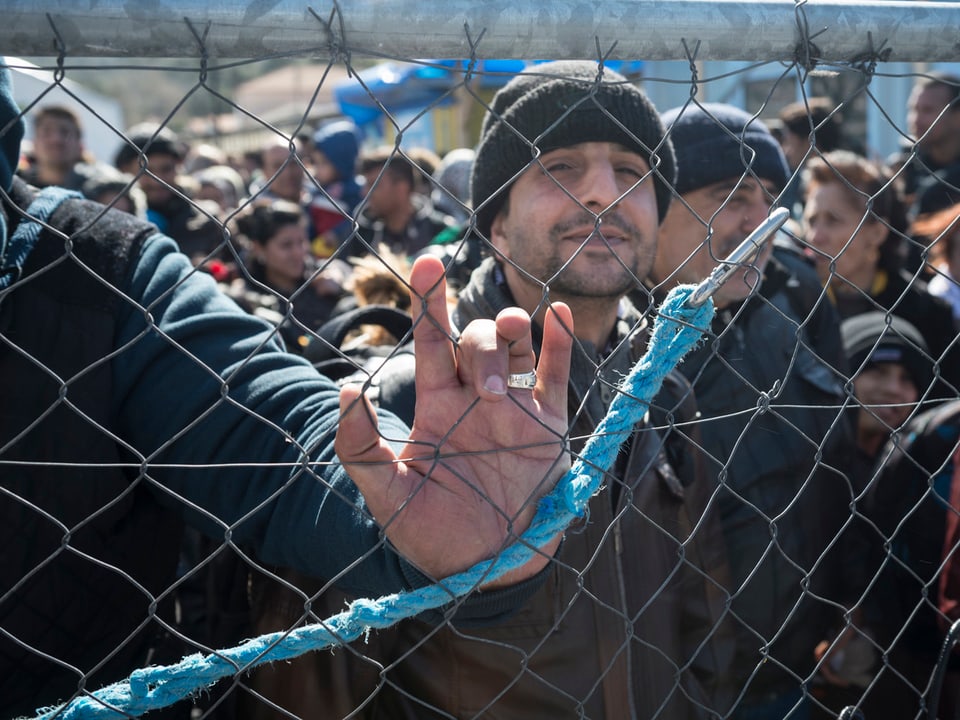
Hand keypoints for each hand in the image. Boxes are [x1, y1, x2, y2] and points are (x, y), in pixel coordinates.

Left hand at [334, 254, 571, 587]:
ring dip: (515, 331)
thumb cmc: (432, 533)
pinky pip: (557, 373)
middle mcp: (475, 397)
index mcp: (436, 405)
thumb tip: (344, 388)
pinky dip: (561, 341)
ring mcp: (515, 408)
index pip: (431, 340)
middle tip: (488, 391)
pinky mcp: (549, 424)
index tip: (426, 262)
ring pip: (517, 346)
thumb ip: (359, 447)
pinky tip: (559, 314)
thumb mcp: (387, 495)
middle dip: (481, 340)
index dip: (428, 300)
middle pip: (477, 339)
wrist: (486, 568)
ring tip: (516, 341)